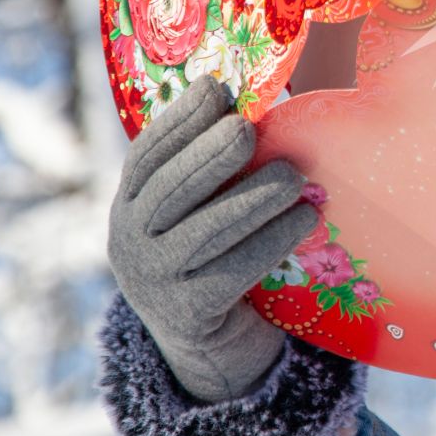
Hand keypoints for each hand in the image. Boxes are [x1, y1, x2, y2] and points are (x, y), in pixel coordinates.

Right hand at [106, 75, 318, 402]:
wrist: (213, 347)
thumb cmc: (217, 258)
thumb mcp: (203, 210)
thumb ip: (218, 168)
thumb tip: (258, 103)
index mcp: (129, 206)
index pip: (147, 156)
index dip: (179, 121)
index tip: (215, 88)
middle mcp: (129, 241)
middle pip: (170, 189)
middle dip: (209, 154)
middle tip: (247, 129)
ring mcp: (153, 280)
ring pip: (204, 230)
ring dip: (252, 198)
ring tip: (294, 176)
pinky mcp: (189, 312)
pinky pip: (233, 270)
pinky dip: (272, 241)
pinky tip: (306, 221)